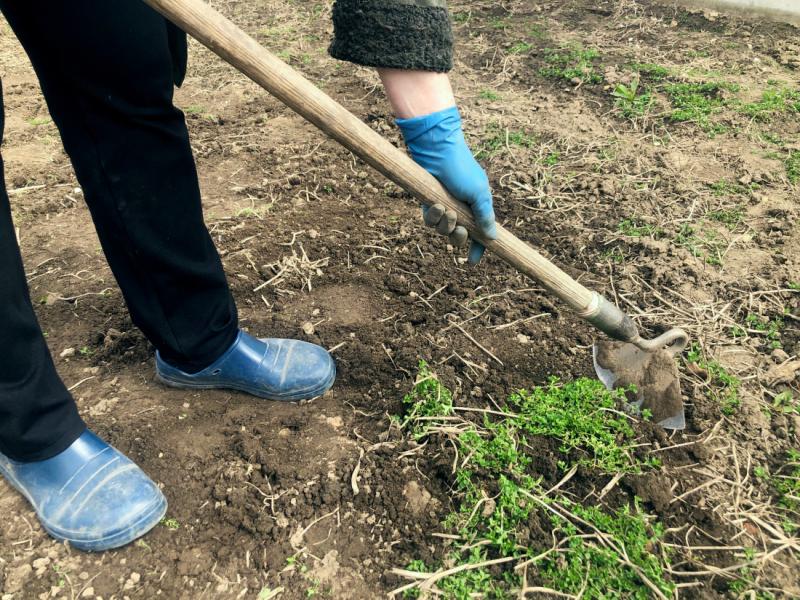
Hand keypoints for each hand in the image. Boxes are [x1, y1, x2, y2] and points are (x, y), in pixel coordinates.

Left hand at [396, 106, 496, 263]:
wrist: (439, 152)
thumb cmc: (462, 170)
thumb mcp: (478, 194)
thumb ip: (485, 216)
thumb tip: (492, 237)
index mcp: (478, 208)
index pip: (480, 234)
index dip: (478, 249)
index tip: (472, 262)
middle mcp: (462, 210)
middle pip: (460, 237)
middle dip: (459, 237)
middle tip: (460, 229)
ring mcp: (445, 207)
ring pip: (443, 231)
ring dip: (445, 225)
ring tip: (446, 210)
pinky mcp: (429, 204)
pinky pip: (430, 221)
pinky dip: (433, 216)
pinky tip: (435, 205)